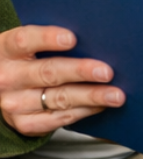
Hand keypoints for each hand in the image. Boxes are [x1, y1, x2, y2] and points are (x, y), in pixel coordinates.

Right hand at [0, 25, 123, 136]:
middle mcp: (7, 77)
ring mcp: (14, 103)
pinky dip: (83, 111)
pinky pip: (59, 118)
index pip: (24, 40)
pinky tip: (100, 105)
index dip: (47, 38)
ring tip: (115, 95)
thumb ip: (47, 40)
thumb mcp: (26, 46)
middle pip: (47, 72)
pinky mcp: (24, 123)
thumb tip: (92, 34)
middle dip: (80, 71)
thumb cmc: (24, 60)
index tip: (72, 38)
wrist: (2, 90)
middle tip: (106, 71)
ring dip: (91, 96)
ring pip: (58, 99)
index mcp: (5, 49)